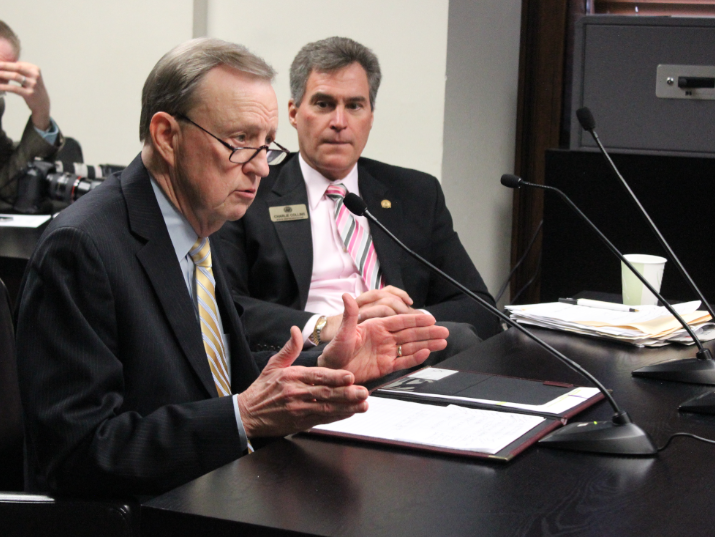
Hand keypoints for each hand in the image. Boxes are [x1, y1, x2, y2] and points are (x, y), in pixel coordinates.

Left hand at [0, 61, 50, 129]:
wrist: (42, 104)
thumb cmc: (33, 89)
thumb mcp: (31, 77)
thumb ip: (21, 70)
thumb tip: (3, 64)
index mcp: (35, 69)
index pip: (18, 64)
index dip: (7, 63)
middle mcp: (36, 76)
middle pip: (17, 67)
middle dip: (3, 66)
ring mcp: (33, 85)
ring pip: (14, 76)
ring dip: (2, 74)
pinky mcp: (29, 94)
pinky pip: (13, 88)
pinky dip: (4, 86)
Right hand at [237, 326, 368, 438]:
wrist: (247, 415)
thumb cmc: (261, 389)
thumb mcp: (273, 365)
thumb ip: (290, 349)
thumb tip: (295, 330)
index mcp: (291, 376)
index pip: (317, 376)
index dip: (335, 377)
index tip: (350, 376)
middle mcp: (296, 393)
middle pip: (325, 393)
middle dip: (347, 393)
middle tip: (363, 392)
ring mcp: (298, 409)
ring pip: (326, 408)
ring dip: (347, 407)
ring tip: (363, 405)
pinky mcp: (300, 423)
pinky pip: (322, 419)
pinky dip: (337, 417)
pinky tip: (349, 414)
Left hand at [318, 294, 448, 383]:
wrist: (331, 372)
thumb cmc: (334, 351)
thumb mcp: (342, 332)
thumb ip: (350, 315)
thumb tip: (346, 295)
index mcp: (376, 327)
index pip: (400, 322)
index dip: (415, 319)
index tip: (430, 318)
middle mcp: (384, 338)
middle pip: (410, 334)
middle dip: (428, 333)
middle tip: (444, 331)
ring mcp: (386, 352)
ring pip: (410, 347)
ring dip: (427, 344)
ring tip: (443, 342)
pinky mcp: (385, 366)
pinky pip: (403, 361)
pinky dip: (415, 358)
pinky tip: (426, 354)